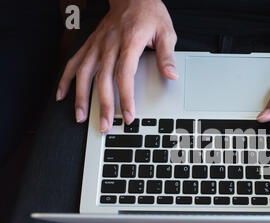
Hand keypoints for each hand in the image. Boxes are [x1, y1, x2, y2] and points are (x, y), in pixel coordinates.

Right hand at [57, 0, 176, 131]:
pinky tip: (61, 94)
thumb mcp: (166, 32)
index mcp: (130, 42)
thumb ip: (166, 55)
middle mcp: (110, 44)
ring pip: (85, 73)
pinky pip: (74, 62)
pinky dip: (65, 79)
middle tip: (105, 125)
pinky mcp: (90, 44)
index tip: (128, 114)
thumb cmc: (150, 13)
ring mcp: (97, 45)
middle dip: (104, 105)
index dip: (125, 96)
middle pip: (103, 79)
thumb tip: (171, 75)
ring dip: (81, 96)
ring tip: (81, 117)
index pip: (125, 74)